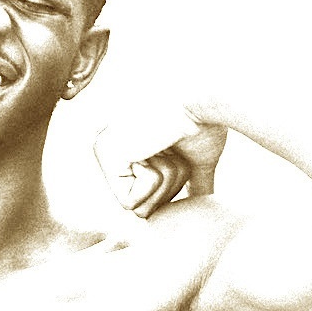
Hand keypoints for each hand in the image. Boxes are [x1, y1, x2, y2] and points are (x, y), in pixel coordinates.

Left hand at [94, 114, 227, 219]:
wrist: (206, 99)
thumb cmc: (206, 122)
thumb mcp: (197, 161)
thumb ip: (194, 183)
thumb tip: (202, 204)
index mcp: (130, 147)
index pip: (147, 201)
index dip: (173, 189)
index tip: (179, 153)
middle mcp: (112, 147)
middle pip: (142, 211)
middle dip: (169, 189)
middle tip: (173, 149)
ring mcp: (105, 149)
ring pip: (137, 209)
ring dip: (164, 181)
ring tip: (166, 144)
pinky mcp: (105, 154)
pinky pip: (128, 203)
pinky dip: (151, 181)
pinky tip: (153, 146)